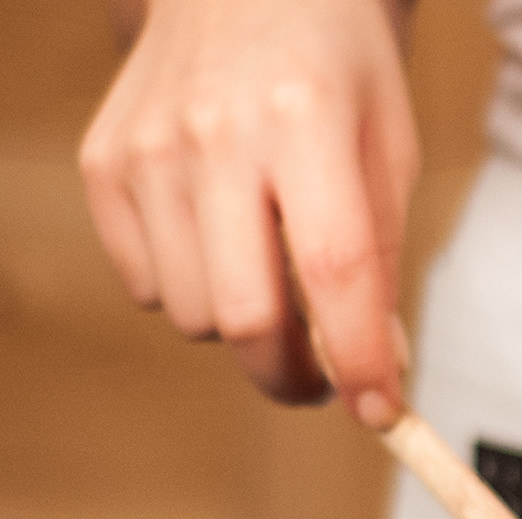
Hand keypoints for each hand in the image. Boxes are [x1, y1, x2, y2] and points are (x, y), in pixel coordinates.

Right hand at [79, 0, 416, 424]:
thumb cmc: (335, 73)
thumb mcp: (390, 149)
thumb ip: (383, 261)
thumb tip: (377, 374)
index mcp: (304, 119)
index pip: (334, 272)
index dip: (358, 361)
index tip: (382, 414)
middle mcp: (214, 132)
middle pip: (244, 315)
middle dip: (291, 375)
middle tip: (323, 381)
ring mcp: (147, 146)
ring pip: (192, 314)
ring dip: (242, 328)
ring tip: (274, 281)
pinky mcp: (102, 160)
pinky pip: (145, 284)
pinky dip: (189, 290)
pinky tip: (221, 244)